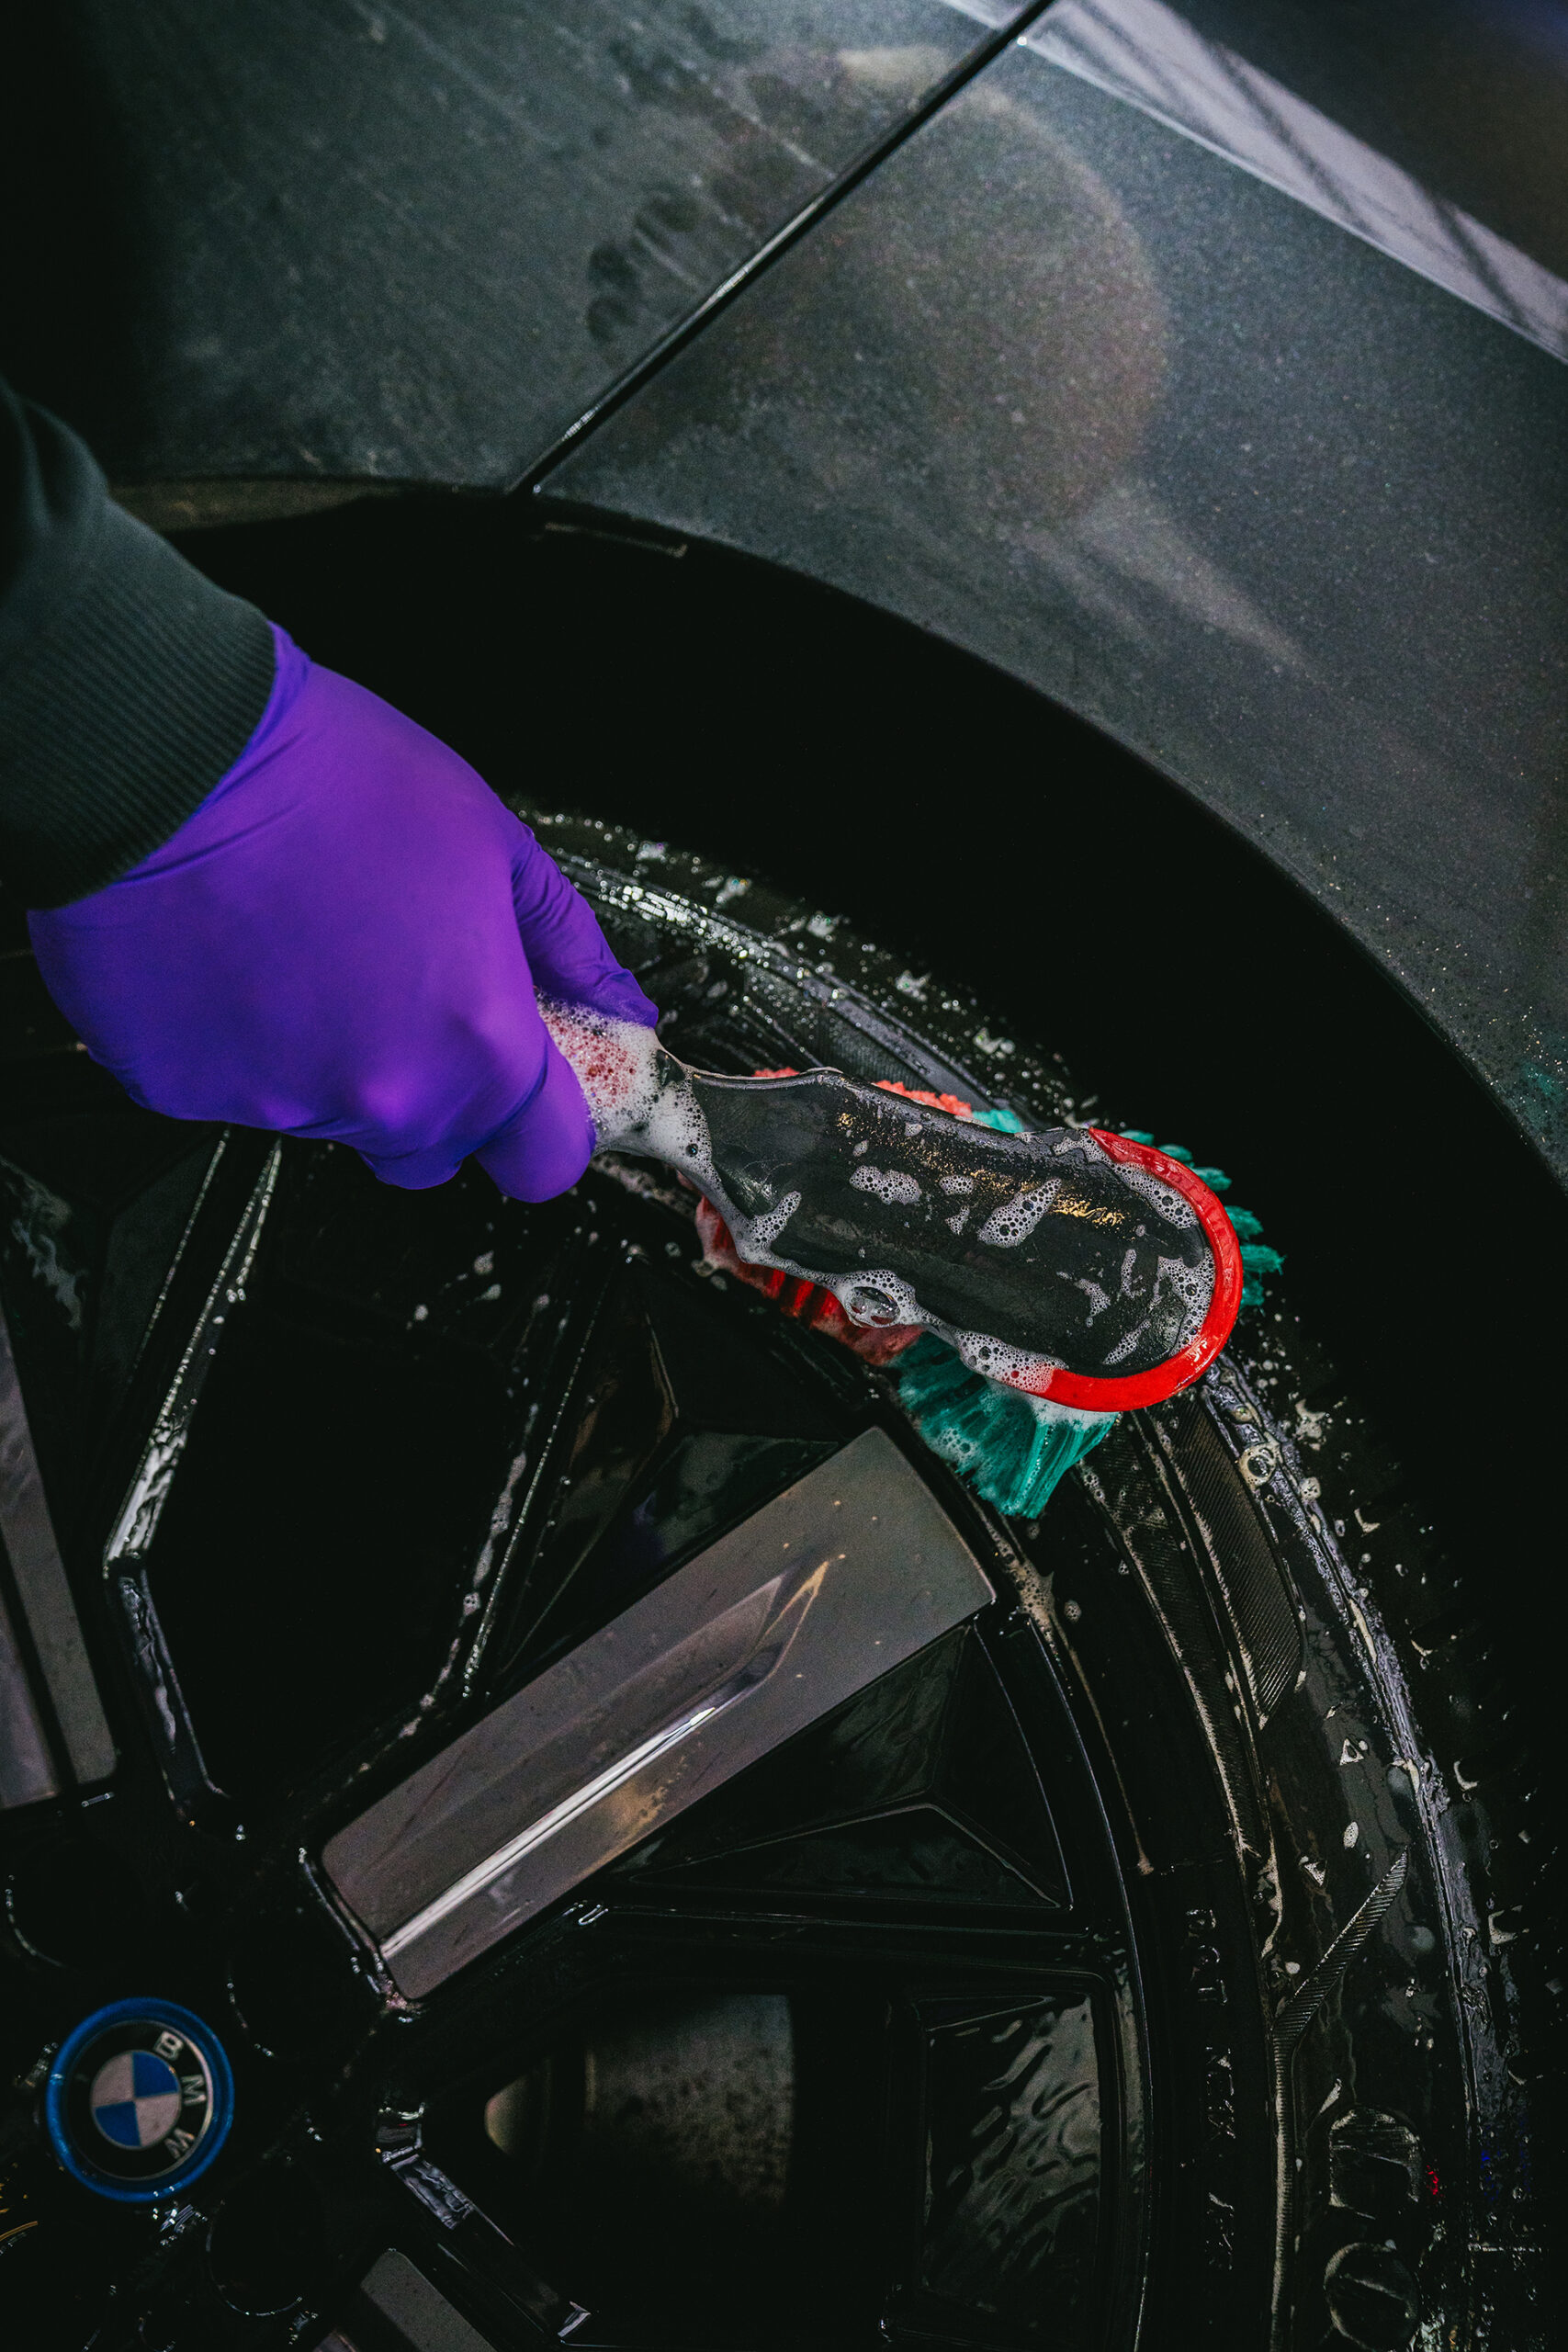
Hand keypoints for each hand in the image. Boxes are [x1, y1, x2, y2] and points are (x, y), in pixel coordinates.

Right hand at [27, 629, 656, 1199]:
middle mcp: (381, 1099)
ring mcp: (277, 1105)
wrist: (171, 755)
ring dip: (331, 1062)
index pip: (543, 1163)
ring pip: (330, 1122)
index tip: (530, 1088)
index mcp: (477, 1048)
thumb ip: (565, 943)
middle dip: (435, 1099)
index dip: (542, 1127)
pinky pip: (233, 1092)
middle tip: (404, 998)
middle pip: (434, 1155)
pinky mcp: (182, 1092)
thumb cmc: (331, 782)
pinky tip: (240, 961)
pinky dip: (241, 1046)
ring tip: (309, 952)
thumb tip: (615, 997)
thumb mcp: (492, 841)